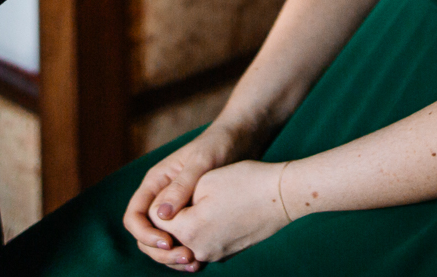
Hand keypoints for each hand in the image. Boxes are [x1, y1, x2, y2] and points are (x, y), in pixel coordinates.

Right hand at [122, 123, 255, 269]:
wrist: (242, 140)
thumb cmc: (219, 144)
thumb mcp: (200, 162)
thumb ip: (181, 186)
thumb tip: (161, 216)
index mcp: (155, 183)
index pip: (134, 217)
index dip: (145, 234)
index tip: (168, 242)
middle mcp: (161, 198)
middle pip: (145, 235)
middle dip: (159, 251)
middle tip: (186, 257)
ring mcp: (176, 208)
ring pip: (163, 241)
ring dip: (173, 256)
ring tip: (195, 263)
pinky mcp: (193, 216)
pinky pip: (182, 240)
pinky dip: (188, 251)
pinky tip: (203, 259)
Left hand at [163, 160, 290, 265]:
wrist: (283, 195)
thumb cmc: (244, 182)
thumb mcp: (204, 181)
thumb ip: (174, 199)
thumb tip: (159, 215)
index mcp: (188, 230)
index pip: (154, 220)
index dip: (159, 203)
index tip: (172, 189)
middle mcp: (199, 250)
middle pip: (167, 239)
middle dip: (165, 222)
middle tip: (174, 202)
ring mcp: (215, 255)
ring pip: (183, 245)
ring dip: (180, 230)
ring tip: (188, 209)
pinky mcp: (226, 254)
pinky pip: (201, 247)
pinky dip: (197, 236)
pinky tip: (204, 217)